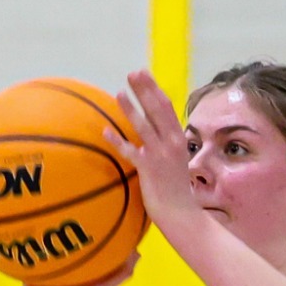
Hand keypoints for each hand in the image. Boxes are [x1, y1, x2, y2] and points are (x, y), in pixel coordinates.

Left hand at [105, 70, 203, 235]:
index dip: (154, 88)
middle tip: (132, 73)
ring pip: (144, 126)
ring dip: (131, 109)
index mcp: (179, 137)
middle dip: (145, 89)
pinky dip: (118, 142)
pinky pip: (131, 152)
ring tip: (119, 93)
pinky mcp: (149, 169)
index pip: (166, 107)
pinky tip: (105, 132)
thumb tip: (151, 126)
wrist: (179, 212)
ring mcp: (161, 155)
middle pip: (158, 109)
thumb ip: (165, 141)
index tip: (143, 74)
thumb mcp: (174, 158)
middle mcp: (172, 142)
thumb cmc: (174, 187)